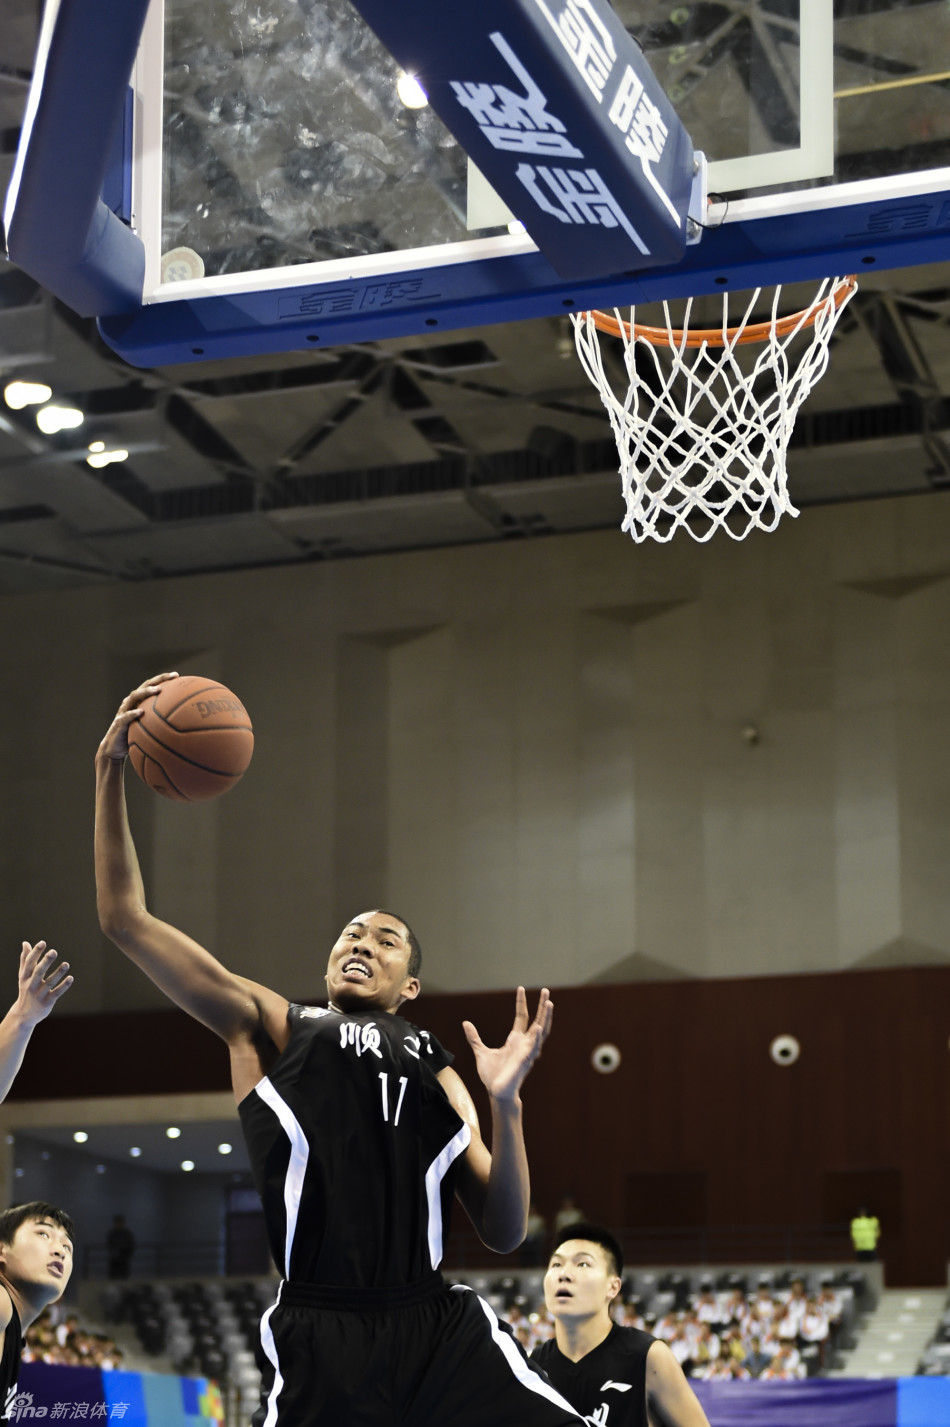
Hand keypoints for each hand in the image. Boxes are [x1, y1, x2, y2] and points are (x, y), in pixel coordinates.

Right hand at [15, 941, 72, 1025]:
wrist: (24, 1014)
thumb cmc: (26, 990)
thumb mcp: (23, 976)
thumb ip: (25, 959)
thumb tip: (25, 943)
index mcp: (25, 977)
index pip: (29, 963)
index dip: (35, 953)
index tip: (43, 943)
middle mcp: (31, 985)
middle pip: (38, 972)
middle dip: (45, 962)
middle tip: (54, 951)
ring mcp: (39, 994)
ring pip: (49, 982)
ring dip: (58, 973)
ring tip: (66, 964)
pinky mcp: (47, 1002)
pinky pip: (57, 993)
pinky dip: (64, 986)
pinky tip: (71, 978)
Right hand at [97, 672, 178, 761]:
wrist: (116, 749)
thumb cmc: (135, 737)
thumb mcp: (150, 729)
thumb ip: (163, 724)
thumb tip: (184, 727)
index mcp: (139, 702)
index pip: (152, 686)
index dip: (163, 679)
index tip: (177, 675)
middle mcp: (131, 703)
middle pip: (144, 686)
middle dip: (158, 680)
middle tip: (171, 677)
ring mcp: (124, 711)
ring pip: (134, 697)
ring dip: (146, 692)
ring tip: (157, 690)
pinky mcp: (119, 723)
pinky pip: (126, 717)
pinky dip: (133, 713)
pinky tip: (141, 712)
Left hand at [462, 987, 552, 1103]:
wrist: (496, 1092)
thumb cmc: (492, 1075)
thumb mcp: (481, 1052)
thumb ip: (474, 1038)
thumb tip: (466, 1023)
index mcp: (515, 1039)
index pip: (521, 1016)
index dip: (521, 1002)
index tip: (521, 988)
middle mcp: (524, 1043)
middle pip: (537, 1020)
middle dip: (541, 1006)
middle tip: (546, 990)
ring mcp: (527, 1051)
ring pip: (541, 1031)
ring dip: (546, 1018)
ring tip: (549, 1004)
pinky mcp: (526, 1061)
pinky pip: (534, 1048)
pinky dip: (537, 1037)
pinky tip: (540, 1027)